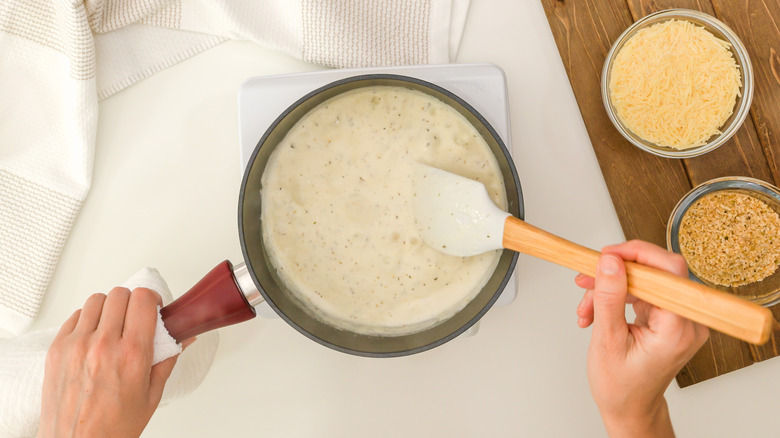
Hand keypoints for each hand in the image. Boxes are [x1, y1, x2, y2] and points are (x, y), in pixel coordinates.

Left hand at [39, 287, 189, 437]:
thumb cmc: (112, 428)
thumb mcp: (152, 395)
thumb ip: (168, 359)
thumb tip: (183, 337)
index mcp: (131, 354)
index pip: (142, 299)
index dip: (151, 299)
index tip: (152, 307)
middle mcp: (102, 345)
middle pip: (120, 294)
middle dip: (132, 302)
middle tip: (135, 317)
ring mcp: (76, 345)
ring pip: (96, 300)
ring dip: (109, 308)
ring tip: (113, 326)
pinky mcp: (56, 350)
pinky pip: (75, 317)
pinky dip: (87, 320)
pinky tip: (93, 336)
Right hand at [574, 240, 708, 437]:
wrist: (629, 407)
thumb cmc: (622, 386)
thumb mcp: (607, 340)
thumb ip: (610, 297)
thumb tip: (611, 262)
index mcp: (678, 328)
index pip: (669, 271)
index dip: (638, 255)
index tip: (608, 255)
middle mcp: (687, 320)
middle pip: (655, 272)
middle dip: (616, 273)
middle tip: (587, 276)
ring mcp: (678, 318)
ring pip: (644, 280)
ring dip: (610, 288)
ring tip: (586, 307)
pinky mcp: (667, 316)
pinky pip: (642, 292)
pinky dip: (616, 296)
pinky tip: (596, 310)